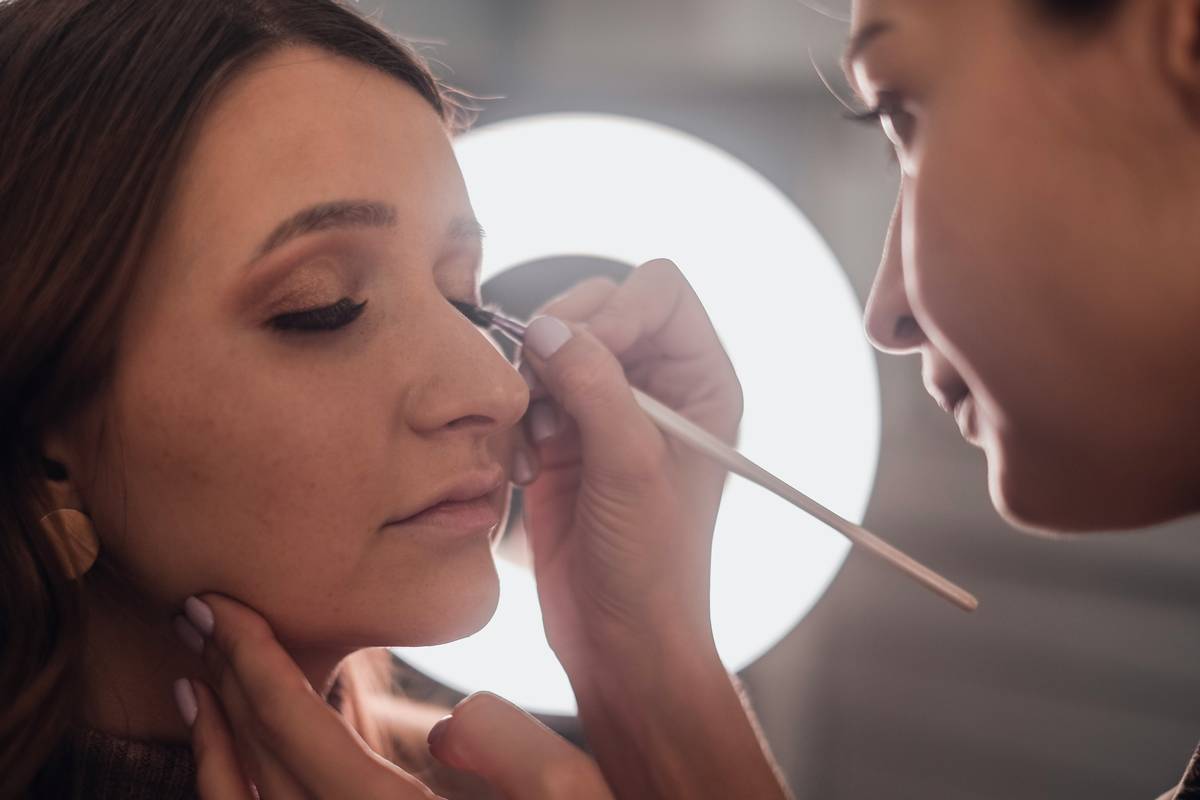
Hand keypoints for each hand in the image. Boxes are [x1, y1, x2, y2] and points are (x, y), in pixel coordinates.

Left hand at [173, 593, 614, 799]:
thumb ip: (525, 758)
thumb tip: (452, 716)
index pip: (300, 741)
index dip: (251, 666)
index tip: (218, 604)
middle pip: (258, 775)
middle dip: (222, 687)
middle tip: (196, 616)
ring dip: (213, 745)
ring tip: (198, 679)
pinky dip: (238, 791)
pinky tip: (252, 748)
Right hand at [517, 259, 742, 672]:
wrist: (618, 638)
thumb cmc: (652, 564)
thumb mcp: (631, 469)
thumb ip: (596, 388)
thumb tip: (548, 327)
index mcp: (702, 380)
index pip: (660, 290)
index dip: (617, 307)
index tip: (587, 353)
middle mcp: (658, 384)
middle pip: (601, 303)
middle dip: (566, 339)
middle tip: (549, 393)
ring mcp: (608, 408)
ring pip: (556, 344)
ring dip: (535, 381)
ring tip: (542, 440)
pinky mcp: (565, 436)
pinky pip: (529, 390)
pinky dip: (519, 415)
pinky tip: (529, 466)